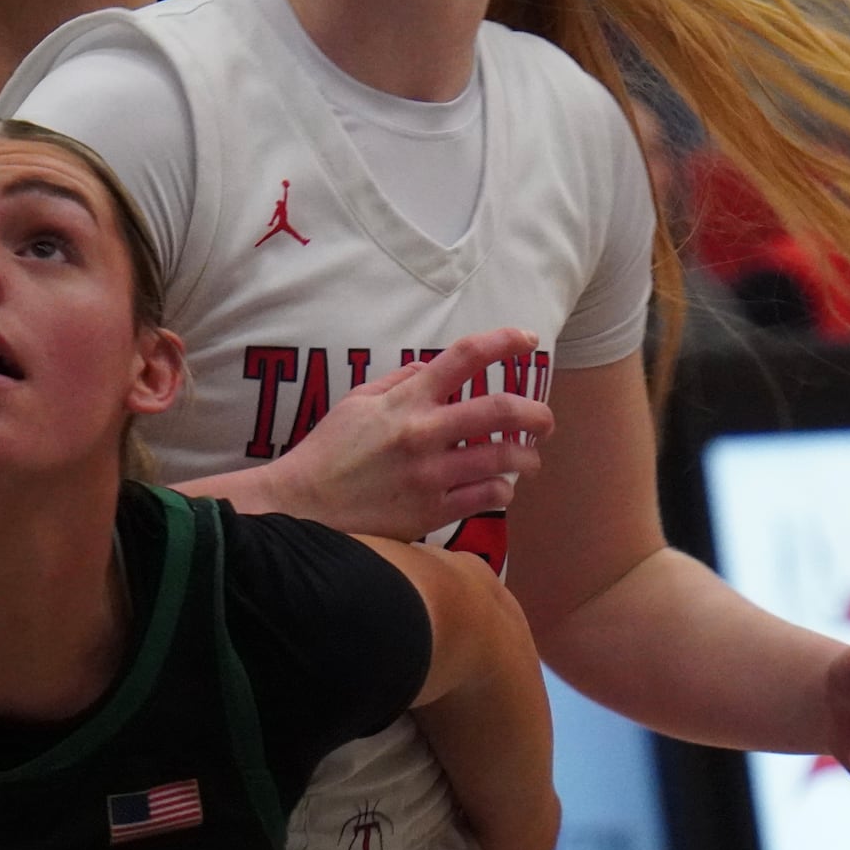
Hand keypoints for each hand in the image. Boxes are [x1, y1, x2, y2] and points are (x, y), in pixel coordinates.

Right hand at [266, 328, 553, 541]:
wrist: (304, 506)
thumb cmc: (328, 452)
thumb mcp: (356, 403)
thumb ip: (397, 382)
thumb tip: (428, 368)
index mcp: (406, 400)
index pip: (464, 357)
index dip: (503, 342)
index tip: (527, 339)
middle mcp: (424, 433)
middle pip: (501, 410)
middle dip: (536, 413)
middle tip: (545, 421)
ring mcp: (431, 474)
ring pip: (503, 459)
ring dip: (526, 457)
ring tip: (528, 459)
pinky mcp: (432, 511)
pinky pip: (487, 498)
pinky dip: (502, 491)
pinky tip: (499, 488)